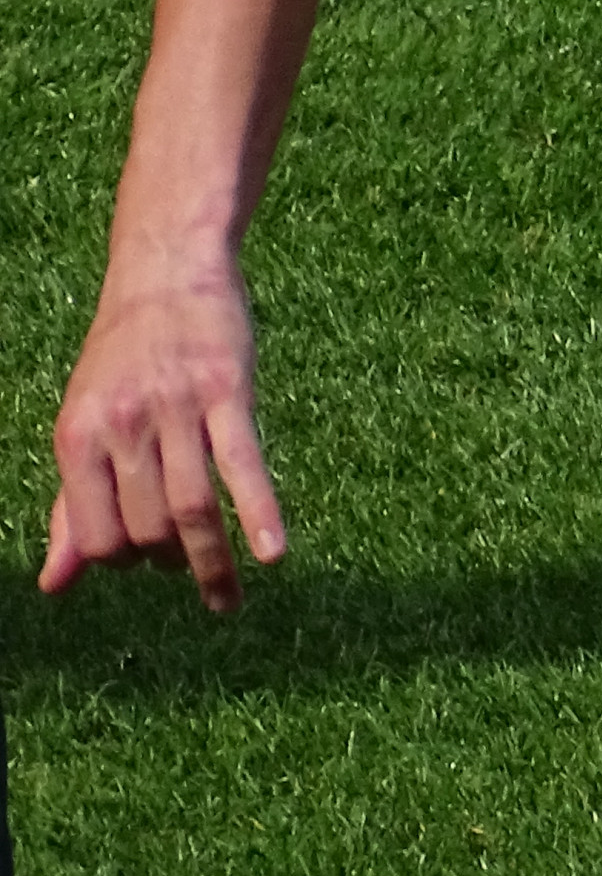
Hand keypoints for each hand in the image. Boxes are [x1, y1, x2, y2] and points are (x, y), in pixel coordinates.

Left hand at [42, 259, 284, 609]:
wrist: (167, 274)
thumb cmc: (124, 359)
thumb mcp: (86, 428)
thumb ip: (72, 508)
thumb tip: (55, 586)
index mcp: (77, 437)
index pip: (97, 536)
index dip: (123, 561)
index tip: (148, 560)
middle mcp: (121, 425)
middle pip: (148, 529)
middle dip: (171, 562)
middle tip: (191, 564)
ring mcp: (176, 409)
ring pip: (192, 508)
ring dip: (211, 566)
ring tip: (226, 601)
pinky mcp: (228, 392)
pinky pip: (242, 466)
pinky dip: (259, 514)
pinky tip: (272, 554)